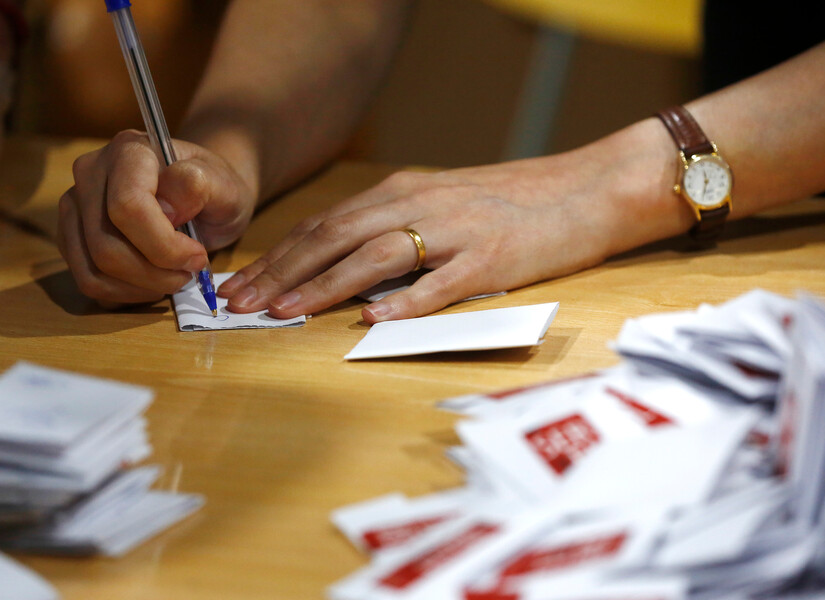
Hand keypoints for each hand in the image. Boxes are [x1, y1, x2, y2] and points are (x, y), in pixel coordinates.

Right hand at [57, 131, 254, 305]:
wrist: (203, 194)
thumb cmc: (214, 189)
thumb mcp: (224, 184)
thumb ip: (198, 186)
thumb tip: (166, 208)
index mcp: (129, 151)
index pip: (128, 207)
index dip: (164, 246)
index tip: (197, 257)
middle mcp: (91, 173)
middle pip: (105, 245)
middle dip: (155, 274)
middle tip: (188, 273)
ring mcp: (75, 206)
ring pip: (93, 269)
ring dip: (140, 288)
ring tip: (173, 278)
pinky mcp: (72, 236)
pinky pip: (88, 281)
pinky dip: (124, 294)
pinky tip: (151, 283)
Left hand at [217, 133, 664, 323]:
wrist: (582, 189)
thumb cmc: (510, 202)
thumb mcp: (441, 203)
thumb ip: (394, 227)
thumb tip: (342, 265)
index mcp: (403, 192)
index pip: (325, 224)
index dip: (279, 256)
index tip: (244, 284)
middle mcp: (421, 204)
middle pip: (335, 237)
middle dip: (283, 272)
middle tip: (242, 304)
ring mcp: (456, 231)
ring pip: (376, 256)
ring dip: (325, 285)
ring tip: (286, 312)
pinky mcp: (491, 259)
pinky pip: (442, 282)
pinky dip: (405, 301)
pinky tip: (374, 320)